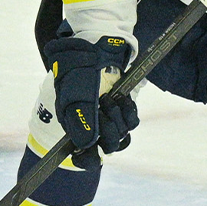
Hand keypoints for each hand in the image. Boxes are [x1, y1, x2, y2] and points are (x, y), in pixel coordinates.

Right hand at [41, 36, 140, 160]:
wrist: (94, 45)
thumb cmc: (78, 68)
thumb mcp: (74, 93)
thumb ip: (80, 119)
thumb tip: (86, 145)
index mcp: (75, 127)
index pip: (84, 157)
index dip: (85, 160)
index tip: (82, 154)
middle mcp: (93, 126)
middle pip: (107, 147)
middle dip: (107, 129)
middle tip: (102, 105)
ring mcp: (108, 118)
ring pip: (121, 136)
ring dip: (117, 119)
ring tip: (109, 98)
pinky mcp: (123, 108)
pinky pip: (132, 121)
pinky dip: (128, 111)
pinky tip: (122, 97)